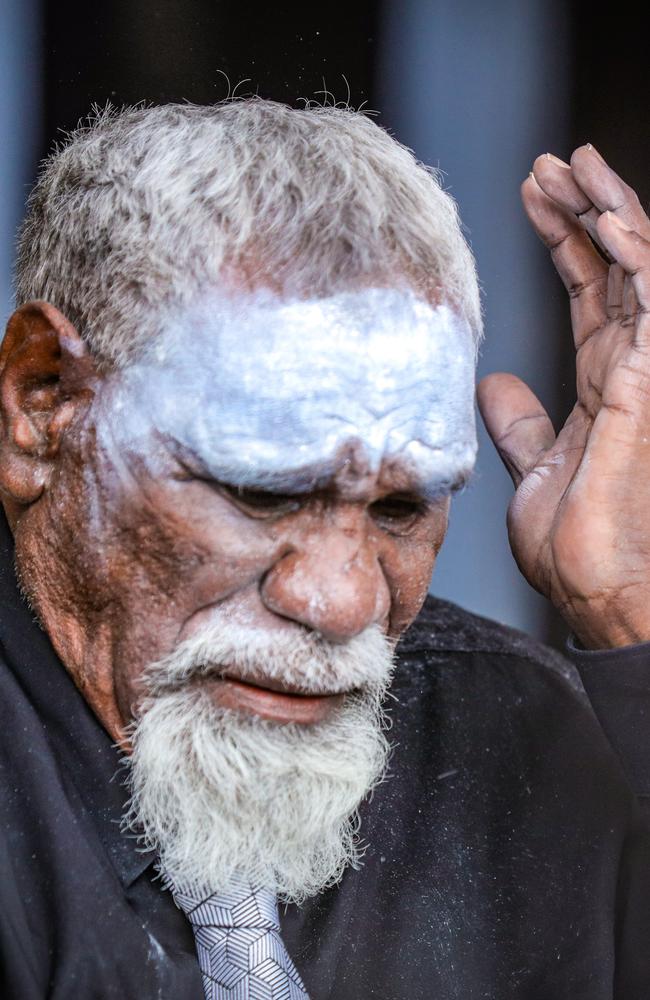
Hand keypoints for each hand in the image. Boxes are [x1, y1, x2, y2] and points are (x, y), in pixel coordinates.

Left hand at [478, 144, 649, 648]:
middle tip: (550, 162)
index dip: (563, 237)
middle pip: (615, 267)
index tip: (529, 193)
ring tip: (573, 166)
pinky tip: (604, 219)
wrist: (593, 594)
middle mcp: (629, 368)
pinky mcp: (649, 390)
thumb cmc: (574, 544)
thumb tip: (494, 384)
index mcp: (601, 380)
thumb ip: (521, 424)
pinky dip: (634, 259)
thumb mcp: (532, 468)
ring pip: (641, 271)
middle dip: (585, 207)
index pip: (588, 288)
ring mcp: (646, 376)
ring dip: (610, 212)